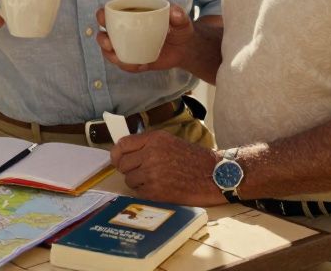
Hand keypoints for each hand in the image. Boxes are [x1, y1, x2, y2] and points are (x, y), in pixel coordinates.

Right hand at [95, 6, 193, 72]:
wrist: (185, 48)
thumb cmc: (180, 29)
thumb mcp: (181, 20)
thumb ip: (179, 14)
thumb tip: (174, 12)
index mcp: (130, 15)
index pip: (109, 14)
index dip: (102, 16)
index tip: (103, 20)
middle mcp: (124, 31)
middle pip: (104, 35)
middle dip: (102, 40)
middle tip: (110, 44)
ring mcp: (127, 47)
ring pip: (111, 52)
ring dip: (112, 57)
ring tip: (126, 61)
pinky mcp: (133, 60)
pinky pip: (125, 64)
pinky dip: (129, 66)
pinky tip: (142, 65)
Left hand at [110, 132, 225, 206]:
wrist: (213, 175)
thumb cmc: (193, 159)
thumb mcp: (169, 141)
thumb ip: (147, 144)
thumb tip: (124, 151)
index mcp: (154, 139)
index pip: (122, 145)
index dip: (117, 154)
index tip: (118, 159)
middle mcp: (151, 154)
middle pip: (122, 164)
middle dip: (128, 169)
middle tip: (140, 171)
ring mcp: (152, 173)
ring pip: (129, 179)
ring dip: (137, 181)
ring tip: (154, 179)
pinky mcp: (156, 192)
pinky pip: (138, 192)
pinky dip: (145, 192)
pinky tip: (159, 188)